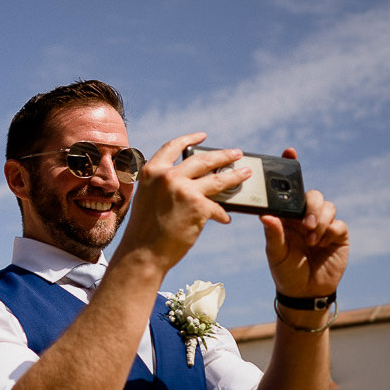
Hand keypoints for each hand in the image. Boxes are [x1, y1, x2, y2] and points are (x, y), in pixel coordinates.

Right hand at [116, 132, 248, 272]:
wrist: (143, 253)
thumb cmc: (145, 231)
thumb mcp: (148, 198)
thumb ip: (165, 185)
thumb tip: (195, 180)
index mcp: (152, 172)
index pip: (173, 147)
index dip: (190, 139)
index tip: (203, 135)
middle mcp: (168, 176)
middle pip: (203, 160)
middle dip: (223, 155)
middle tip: (237, 153)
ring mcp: (184, 190)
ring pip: (219, 179)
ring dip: (235, 176)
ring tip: (245, 173)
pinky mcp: (199, 206)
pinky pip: (217, 207)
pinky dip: (221, 214)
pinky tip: (224, 218)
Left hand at [260, 148, 349, 297]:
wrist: (305, 292)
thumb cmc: (285, 271)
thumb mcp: (275, 253)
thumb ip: (273, 234)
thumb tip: (265, 215)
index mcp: (287, 215)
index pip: (289, 189)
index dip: (291, 168)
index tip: (289, 151)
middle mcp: (305, 216)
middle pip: (312, 195)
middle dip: (309, 206)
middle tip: (303, 224)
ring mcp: (323, 224)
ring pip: (327, 206)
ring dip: (318, 220)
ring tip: (310, 238)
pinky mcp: (338, 235)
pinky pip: (338, 224)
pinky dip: (328, 231)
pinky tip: (320, 243)